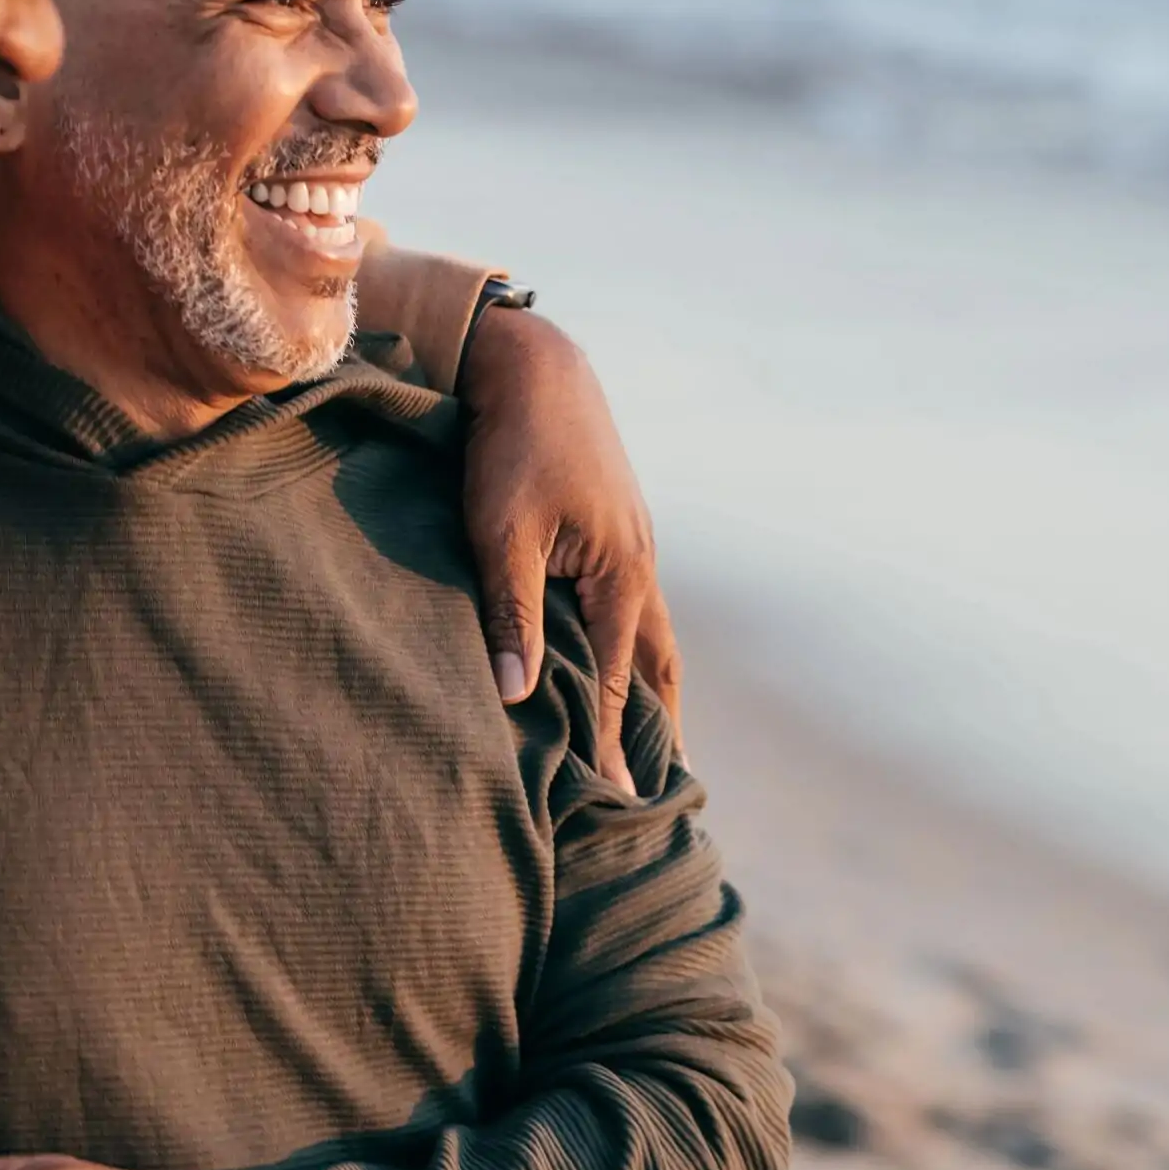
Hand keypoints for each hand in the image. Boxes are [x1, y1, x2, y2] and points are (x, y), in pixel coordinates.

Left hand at [459, 305, 681, 784]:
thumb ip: (510, 614)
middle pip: (658, 667)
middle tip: (668, 785)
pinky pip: (636, 605)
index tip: (620, 802)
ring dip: (655, 686)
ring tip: (660, 735)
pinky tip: (624, 657)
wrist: (536, 367)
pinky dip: (638, 644)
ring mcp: (635, 546)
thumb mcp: (500, 534)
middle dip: (659, 725)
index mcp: (620, 577)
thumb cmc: (511, 448)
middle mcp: (640, 568)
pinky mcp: (618, 529)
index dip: (615, 744)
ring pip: (652, 635)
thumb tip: (517, 694)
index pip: (618, 683)